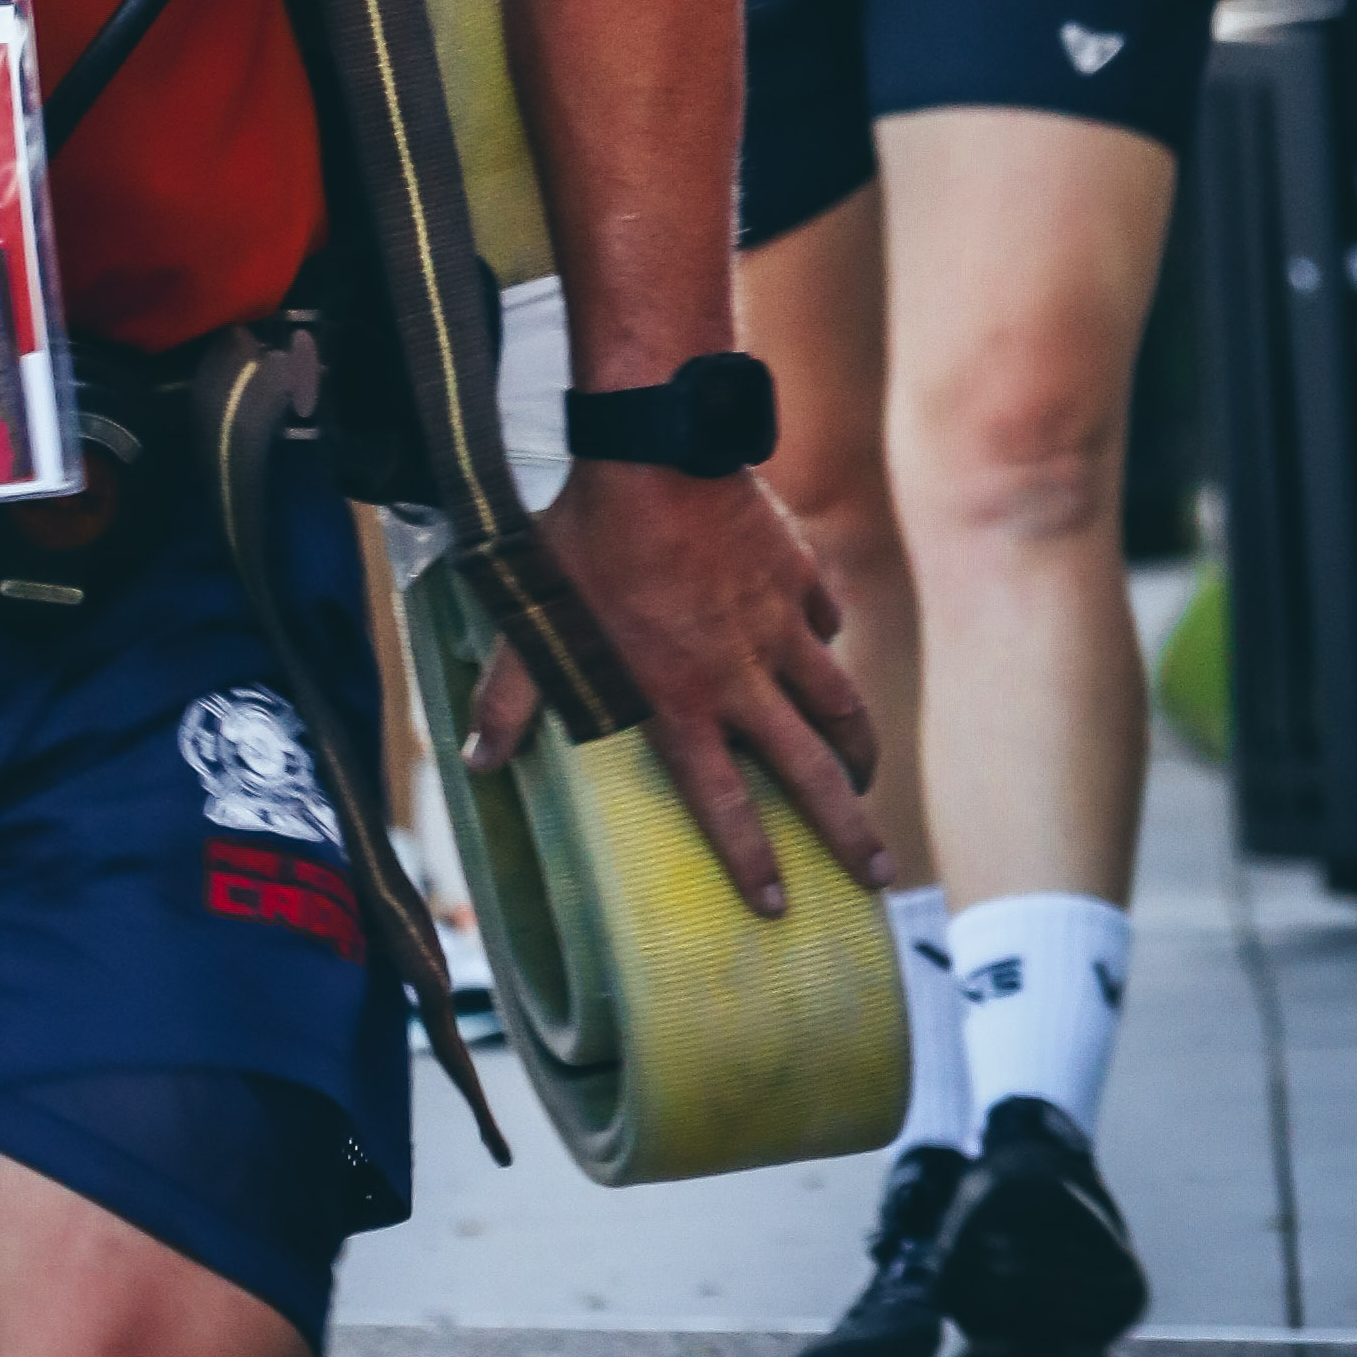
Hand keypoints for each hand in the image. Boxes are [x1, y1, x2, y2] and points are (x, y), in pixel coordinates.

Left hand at [461, 457, 885, 916]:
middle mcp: (741, 676)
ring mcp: (780, 626)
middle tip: (880, 875)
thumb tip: (476, 760)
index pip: (723, 802)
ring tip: (867, 777)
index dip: (751, 859)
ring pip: (838, 704)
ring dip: (858, 748)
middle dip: (848, 830)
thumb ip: (510, 696)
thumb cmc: (584, 536)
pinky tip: (828, 651)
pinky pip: (826, 623)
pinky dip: (828, 643)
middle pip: (811, 772)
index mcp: (679, 699)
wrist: (655, 450)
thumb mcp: (535, 617)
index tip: (780, 906)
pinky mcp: (800, 576)